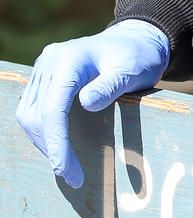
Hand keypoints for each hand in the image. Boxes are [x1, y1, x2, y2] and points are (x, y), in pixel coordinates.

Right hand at [15, 20, 170, 188]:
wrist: (135, 40)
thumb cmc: (138, 57)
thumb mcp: (132, 71)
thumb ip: (111, 86)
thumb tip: (87, 104)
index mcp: (70, 58)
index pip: (53, 108)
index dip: (57, 143)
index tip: (67, 171)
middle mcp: (51, 60)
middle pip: (38, 114)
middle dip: (52, 148)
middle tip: (73, 176)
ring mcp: (45, 67)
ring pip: (29, 114)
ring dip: (44, 142)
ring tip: (66, 164)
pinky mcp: (44, 75)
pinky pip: (32, 108)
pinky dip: (43, 130)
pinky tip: (58, 144)